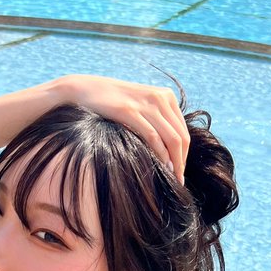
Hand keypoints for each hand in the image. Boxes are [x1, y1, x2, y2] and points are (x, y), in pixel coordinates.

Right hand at [60, 75, 188, 180]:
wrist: (86, 89)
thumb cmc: (112, 103)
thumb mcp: (140, 106)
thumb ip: (156, 120)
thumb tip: (168, 149)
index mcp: (166, 96)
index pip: (184, 131)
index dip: (184, 154)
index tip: (179, 171)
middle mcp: (160, 98)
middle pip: (181, 137)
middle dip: (181, 162)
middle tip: (178, 180)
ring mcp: (146, 104)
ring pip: (171, 139)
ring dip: (174, 162)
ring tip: (172, 178)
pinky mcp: (129, 111)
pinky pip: (153, 137)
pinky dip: (160, 154)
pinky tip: (161, 167)